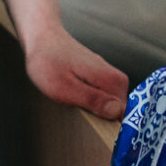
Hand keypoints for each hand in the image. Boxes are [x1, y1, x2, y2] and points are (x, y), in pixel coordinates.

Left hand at [4, 0, 126, 118]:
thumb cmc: (48, 62)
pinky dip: (89, 101)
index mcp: (111, 80)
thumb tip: (116, 112)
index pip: (125, 114)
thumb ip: (92, 100)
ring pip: (109, 104)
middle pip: (118, 111)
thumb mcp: (65, 88)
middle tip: (76, 110)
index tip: (93, 128)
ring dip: (92, 109)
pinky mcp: (99, 76)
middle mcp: (115, 77)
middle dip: (100, 117)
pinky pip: (102, 97)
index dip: (112, 126)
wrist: (41, 37)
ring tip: (72, 100)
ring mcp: (107, 76)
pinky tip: (74, 95)